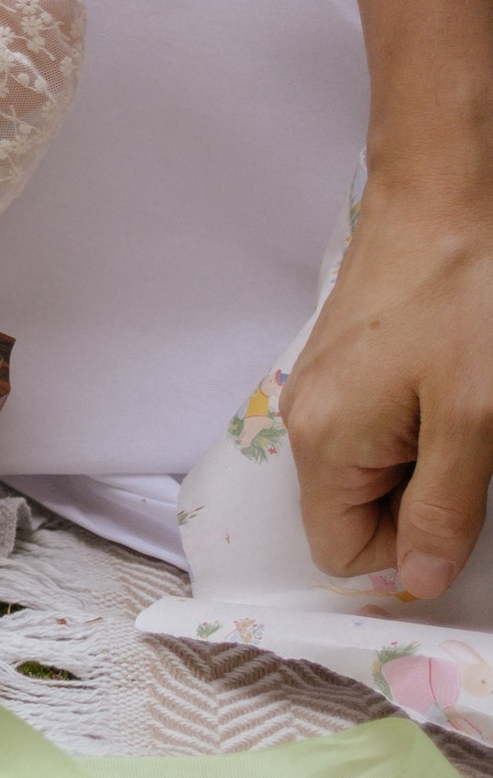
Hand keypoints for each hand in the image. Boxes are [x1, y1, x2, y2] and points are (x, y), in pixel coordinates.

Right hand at [281, 181, 492, 598]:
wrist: (441, 201)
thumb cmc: (462, 298)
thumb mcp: (473, 420)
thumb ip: (443, 510)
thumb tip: (418, 576)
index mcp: (324, 442)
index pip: (343, 552)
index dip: (409, 550)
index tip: (463, 510)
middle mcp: (304, 419)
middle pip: (352, 512)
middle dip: (419, 502)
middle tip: (471, 451)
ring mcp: (318, 387)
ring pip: (369, 471)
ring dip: (424, 462)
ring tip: (463, 413)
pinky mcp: (341, 364)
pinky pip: (372, 429)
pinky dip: (416, 427)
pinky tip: (448, 387)